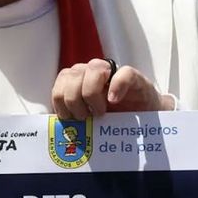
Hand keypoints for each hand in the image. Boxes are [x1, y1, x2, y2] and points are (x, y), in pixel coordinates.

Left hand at [51, 58, 171, 118]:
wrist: (144, 121)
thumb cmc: (112, 122)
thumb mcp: (86, 122)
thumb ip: (71, 119)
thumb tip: (52, 128)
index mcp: (80, 81)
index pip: (62, 79)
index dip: (59, 99)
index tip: (68, 118)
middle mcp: (94, 73)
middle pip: (73, 75)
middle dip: (74, 100)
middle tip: (85, 117)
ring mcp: (114, 74)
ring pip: (93, 69)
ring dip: (91, 94)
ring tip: (100, 113)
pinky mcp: (134, 78)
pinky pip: (123, 74)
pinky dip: (116, 87)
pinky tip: (114, 101)